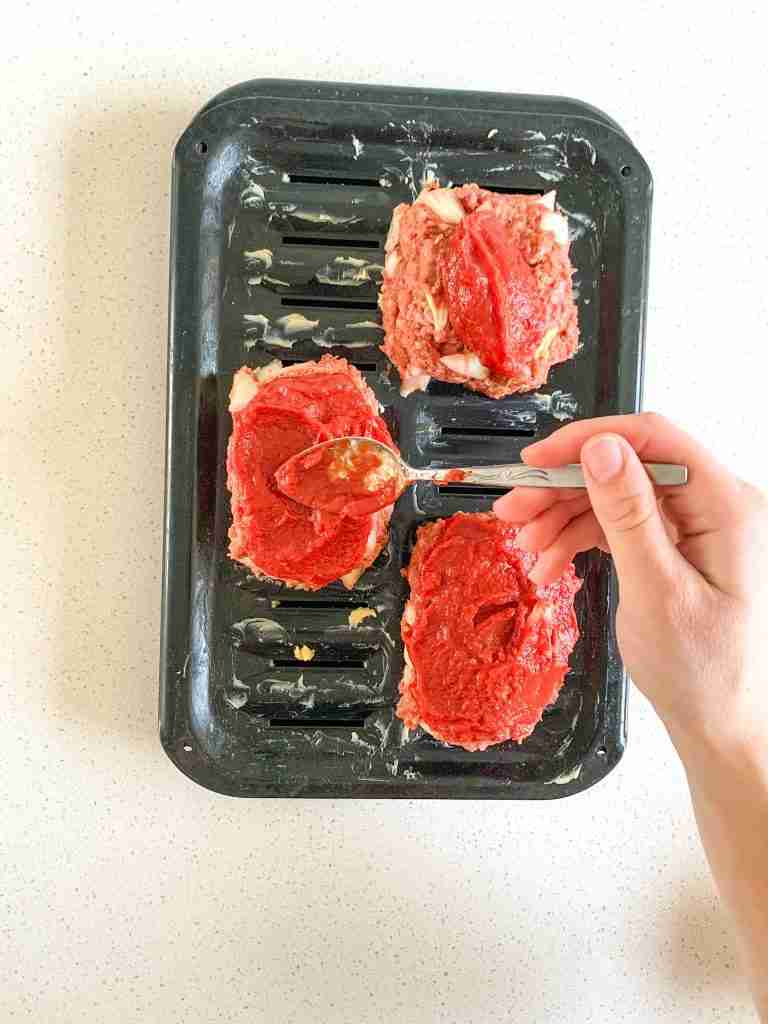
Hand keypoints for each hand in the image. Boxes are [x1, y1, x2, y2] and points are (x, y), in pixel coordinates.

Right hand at [493, 414, 767, 752]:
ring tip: (527, 546)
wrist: (720, 723)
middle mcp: (717, 505)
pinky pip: (621, 522)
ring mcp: (697, 524)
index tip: (538, 460)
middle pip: (628, 466)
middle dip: (565, 486)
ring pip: (617, 494)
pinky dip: (581, 537)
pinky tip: (551, 560)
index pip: (654, 440)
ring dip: (565, 515)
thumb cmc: (703, 672)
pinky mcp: (677, 543)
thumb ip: (628, 515)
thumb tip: (601, 448)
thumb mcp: (656, 592)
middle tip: (515, 508)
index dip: (589, 441)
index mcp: (728, 506)